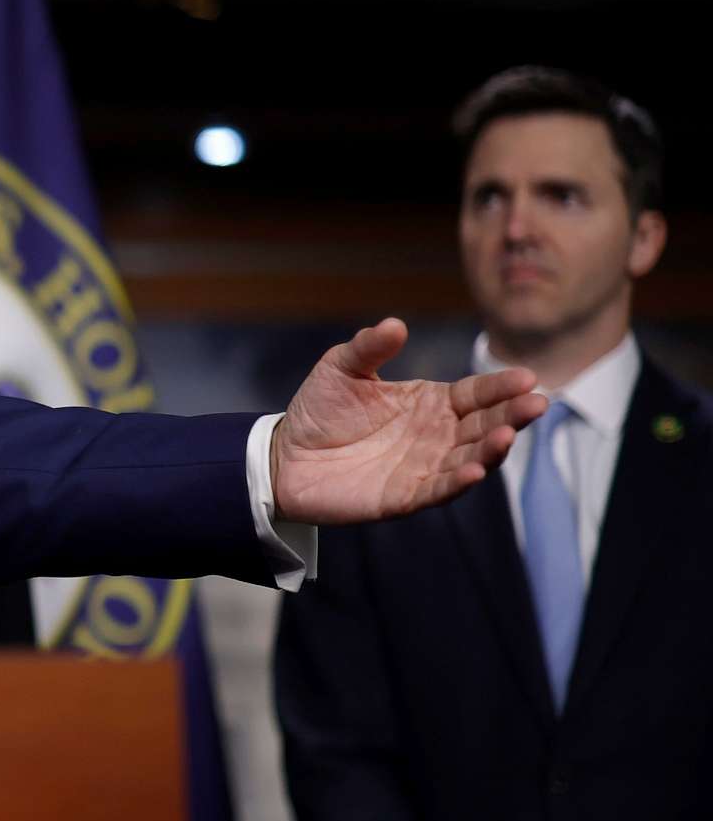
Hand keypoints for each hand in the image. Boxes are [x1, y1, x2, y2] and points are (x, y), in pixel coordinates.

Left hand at [270, 319, 545, 524]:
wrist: (284, 456)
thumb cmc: (319, 410)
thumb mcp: (341, 368)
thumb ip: (369, 347)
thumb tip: (395, 324)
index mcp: (432, 402)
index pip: (477, 393)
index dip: (502, 386)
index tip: (527, 378)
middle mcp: (438, 435)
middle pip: (485, 424)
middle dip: (512, 416)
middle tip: (536, 404)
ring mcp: (425, 466)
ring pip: (470, 458)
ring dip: (491, 449)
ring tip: (505, 435)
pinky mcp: (405, 496)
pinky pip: (439, 490)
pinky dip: (458, 481)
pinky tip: (475, 470)